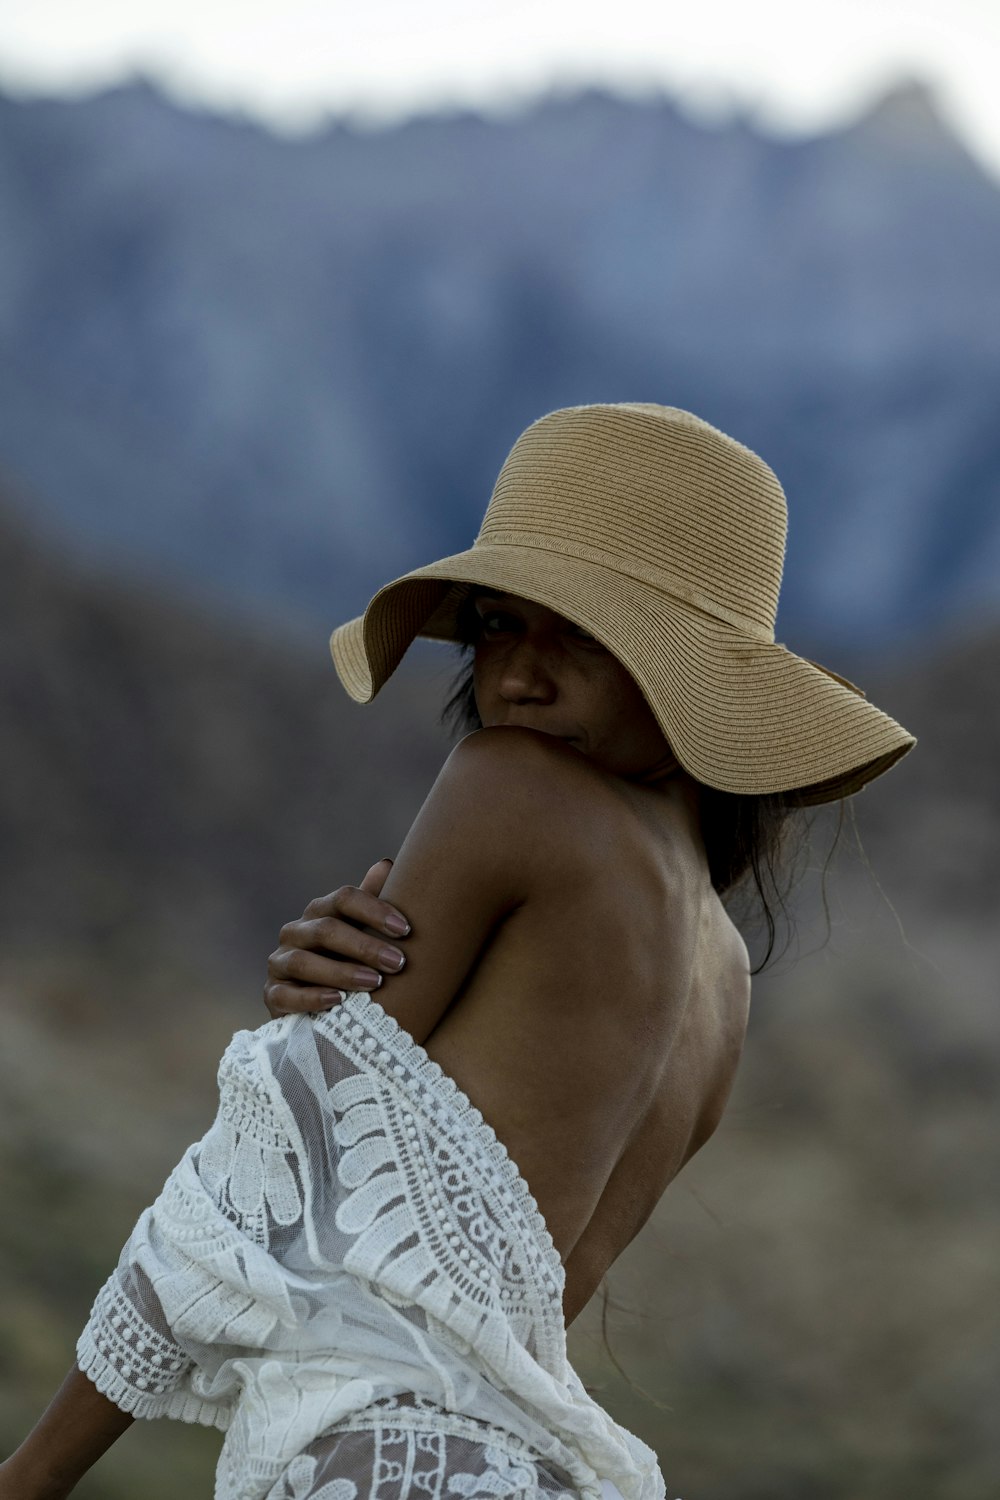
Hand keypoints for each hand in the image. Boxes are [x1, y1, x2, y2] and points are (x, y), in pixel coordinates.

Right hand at [264, 859, 410, 1016]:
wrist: (315, 1004)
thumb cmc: (347, 960)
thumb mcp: (360, 931)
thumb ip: (371, 901)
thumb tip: (385, 863)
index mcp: (319, 912)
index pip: (344, 899)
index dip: (374, 910)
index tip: (405, 929)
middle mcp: (295, 932)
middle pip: (326, 930)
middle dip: (365, 946)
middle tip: (397, 962)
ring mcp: (279, 963)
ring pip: (303, 962)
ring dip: (342, 972)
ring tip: (374, 983)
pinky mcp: (272, 995)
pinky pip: (286, 995)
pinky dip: (311, 997)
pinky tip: (338, 1000)